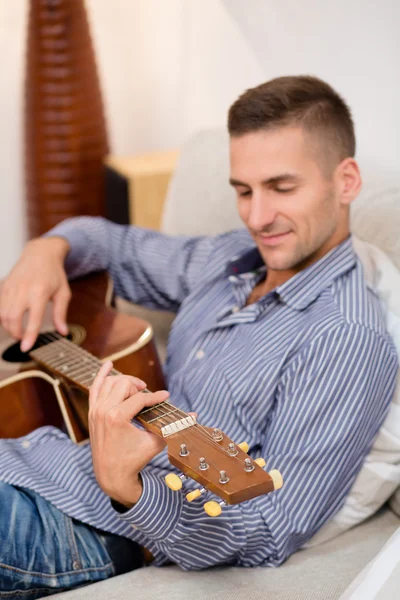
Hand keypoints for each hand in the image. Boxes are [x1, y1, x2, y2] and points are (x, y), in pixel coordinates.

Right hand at [0, 236, 70, 351]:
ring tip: (18, 331)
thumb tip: (62, 332)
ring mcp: (11, 288)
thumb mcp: (63, 293)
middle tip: (23, 339)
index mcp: (40, 292)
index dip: (29, 336)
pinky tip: (11, 320)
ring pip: (3, 314)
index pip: (33, 319)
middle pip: (12, 319)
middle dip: (16, 334)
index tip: (26, 348)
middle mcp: (23, 290)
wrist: (40, 253)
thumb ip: (61, 314)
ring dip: (8, 327)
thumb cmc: (54, 274)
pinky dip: (2, 317)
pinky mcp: (4, 286)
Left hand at [89, 361, 169, 507]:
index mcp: (117, 417)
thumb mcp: (155, 443)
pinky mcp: (92, 413)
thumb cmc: (133, 460)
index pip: (140, 398)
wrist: (111, 475)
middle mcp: (103, 411)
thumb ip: (172, 427)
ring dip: (124, 382)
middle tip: (149, 396)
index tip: (166, 396)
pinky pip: (95, 388)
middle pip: (124, 384)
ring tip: (136, 389)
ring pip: (110, 383)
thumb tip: (193, 416)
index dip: (155, 397)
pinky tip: (108, 365)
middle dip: (139, 387)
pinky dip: (101, 375)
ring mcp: (95, 411)